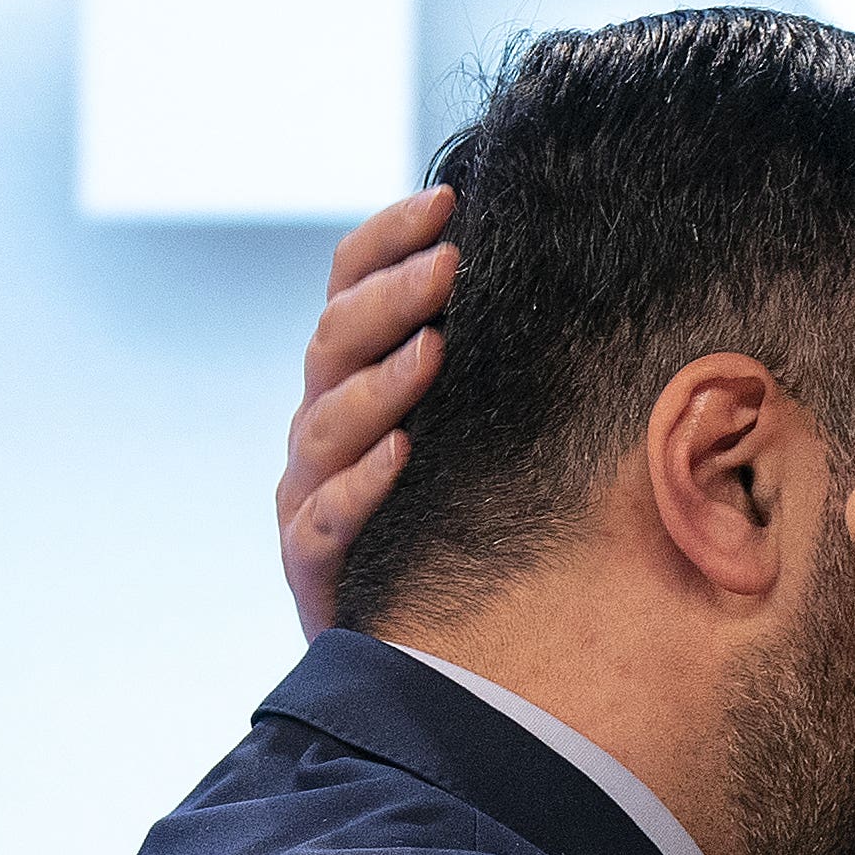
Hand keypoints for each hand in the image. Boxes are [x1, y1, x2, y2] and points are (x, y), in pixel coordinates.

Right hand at [276, 186, 460, 631]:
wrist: (411, 653)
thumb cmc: (453, 522)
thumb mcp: (467, 431)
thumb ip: (481, 362)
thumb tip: (546, 277)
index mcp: (349, 380)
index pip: (348, 287)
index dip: (386, 239)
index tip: (447, 201)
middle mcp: (319, 428)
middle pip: (333, 343)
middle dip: (390, 297)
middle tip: (451, 264)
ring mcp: (307, 495)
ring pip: (326, 425)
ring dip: (380, 384)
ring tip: (434, 351)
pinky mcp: (312, 565)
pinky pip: (324, 520)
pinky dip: (359, 487)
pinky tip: (401, 456)